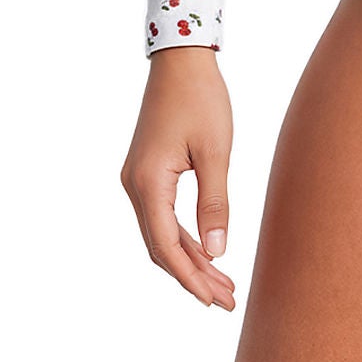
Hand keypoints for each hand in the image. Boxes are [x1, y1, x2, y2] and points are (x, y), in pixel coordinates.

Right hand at [120, 45, 237, 306]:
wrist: (180, 61)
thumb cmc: (202, 99)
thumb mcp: (216, 152)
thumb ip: (215, 204)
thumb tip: (218, 253)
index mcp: (148, 183)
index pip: (166, 247)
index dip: (189, 278)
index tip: (213, 301)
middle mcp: (135, 187)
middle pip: (161, 247)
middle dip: (193, 276)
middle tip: (227, 300)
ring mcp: (138, 181)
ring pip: (162, 235)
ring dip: (190, 260)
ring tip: (223, 285)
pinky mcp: (147, 173)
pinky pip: (163, 217)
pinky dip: (185, 238)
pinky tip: (208, 253)